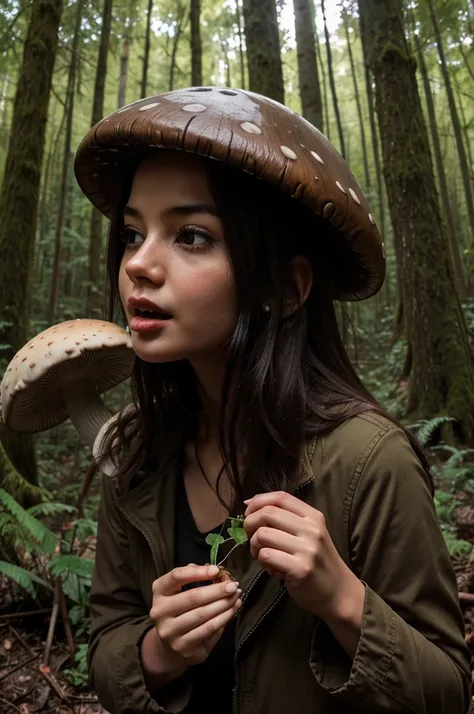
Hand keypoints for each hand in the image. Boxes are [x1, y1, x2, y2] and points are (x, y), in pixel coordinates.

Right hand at [149, 564, 241, 671]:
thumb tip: (212, 570)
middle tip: (233, 585)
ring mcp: (170, 632)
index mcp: (159, 591)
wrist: (170, 646)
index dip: (197, 572)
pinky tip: (232, 610)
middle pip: (192, 597)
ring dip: (224, 604)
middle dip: (217, 590)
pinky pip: (208, 630)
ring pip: (202, 614)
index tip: (216, 570)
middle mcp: (160, 611)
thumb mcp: (180, 589)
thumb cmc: (180, 609)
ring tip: (236, 597)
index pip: (176, 576)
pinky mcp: (183, 647)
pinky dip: (223, 618)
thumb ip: (193, 576)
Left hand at [244, 492, 361, 620]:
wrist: (338, 592)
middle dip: (249, 524)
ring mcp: (307, 549)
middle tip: (251, 538)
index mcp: (313, 516)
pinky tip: (273, 569)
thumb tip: (249, 505)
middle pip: (267, 513)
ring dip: (254, 546)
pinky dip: (263, 562)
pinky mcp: (300, 569)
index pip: (280, 497)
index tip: (248, 512)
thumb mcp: (308, 533)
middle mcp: (312, 529)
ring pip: (262, 535)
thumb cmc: (317, 561)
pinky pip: (266, 556)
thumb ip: (285, 518)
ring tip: (263, 556)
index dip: (258, 501)